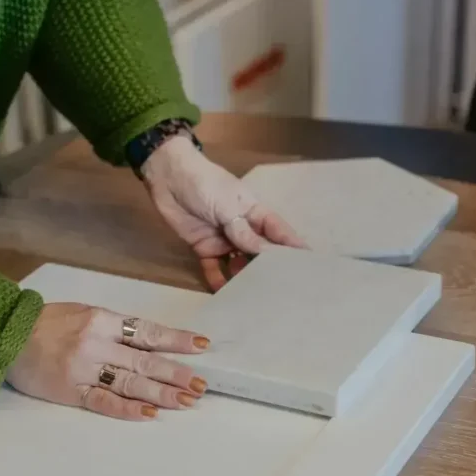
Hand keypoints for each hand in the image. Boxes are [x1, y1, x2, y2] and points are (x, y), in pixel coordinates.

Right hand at [7, 303, 209, 420]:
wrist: (5, 335)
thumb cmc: (48, 323)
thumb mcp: (85, 314)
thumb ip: (116, 328)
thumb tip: (153, 343)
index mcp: (103, 320)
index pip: (148, 332)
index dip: (176, 339)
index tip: (202, 346)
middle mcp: (97, 344)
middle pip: (144, 360)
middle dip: (176, 373)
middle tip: (201, 384)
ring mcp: (84, 369)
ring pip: (130, 382)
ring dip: (160, 393)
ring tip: (186, 401)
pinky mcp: (70, 391)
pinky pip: (103, 401)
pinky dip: (127, 409)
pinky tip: (149, 414)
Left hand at [141, 135, 305, 290]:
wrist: (167, 176)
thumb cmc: (203, 184)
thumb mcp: (226, 206)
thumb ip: (244, 231)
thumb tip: (266, 254)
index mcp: (254, 213)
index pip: (278, 232)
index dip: (292, 247)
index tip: (308, 266)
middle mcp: (243, 228)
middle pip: (260, 253)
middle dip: (268, 270)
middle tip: (279, 292)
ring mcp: (224, 239)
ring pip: (239, 264)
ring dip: (243, 279)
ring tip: (252, 299)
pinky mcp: (204, 247)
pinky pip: (214, 268)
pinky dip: (218, 280)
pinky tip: (223, 295)